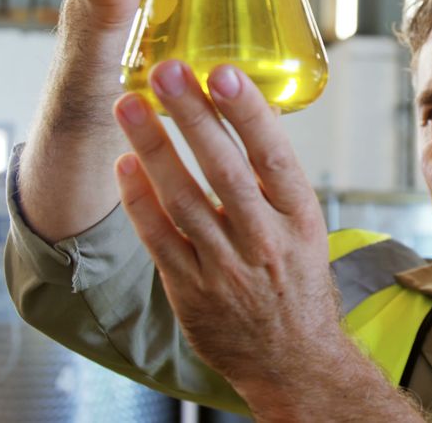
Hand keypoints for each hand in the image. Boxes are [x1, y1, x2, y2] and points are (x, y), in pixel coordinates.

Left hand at [111, 60, 339, 393]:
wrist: (294, 360)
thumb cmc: (298, 285)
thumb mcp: (307, 230)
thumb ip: (276, 183)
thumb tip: (249, 115)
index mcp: (301, 220)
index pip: (275, 158)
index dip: (249, 115)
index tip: (224, 73)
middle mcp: (266, 242)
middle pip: (225, 172)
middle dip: (193, 117)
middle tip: (167, 72)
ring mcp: (226, 269)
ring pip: (183, 200)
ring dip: (154, 148)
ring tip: (131, 105)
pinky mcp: (191, 290)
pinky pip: (159, 239)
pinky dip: (139, 200)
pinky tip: (125, 164)